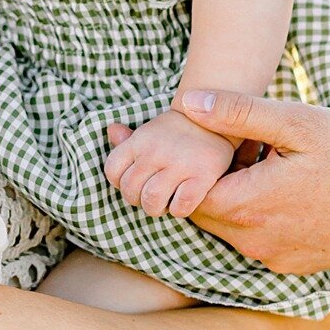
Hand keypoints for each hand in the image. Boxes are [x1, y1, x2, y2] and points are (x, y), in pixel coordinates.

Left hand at [103, 110, 235, 220]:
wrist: (218, 119)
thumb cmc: (178, 132)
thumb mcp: (151, 129)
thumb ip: (129, 138)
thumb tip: (112, 131)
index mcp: (140, 140)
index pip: (113, 171)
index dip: (120, 182)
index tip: (136, 181)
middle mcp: (155, 152)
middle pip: (130, 190)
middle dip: (138, 200)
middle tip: (153, 195)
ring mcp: (179, 164)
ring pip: (151, 200)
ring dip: (157, 208)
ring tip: (166, 201)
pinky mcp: (202, 176)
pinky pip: (181, 205)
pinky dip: (179, 209)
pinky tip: (184, 201)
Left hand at [177, 90, 329, 268]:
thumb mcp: (299, 122)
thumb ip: (238, 112)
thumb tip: (186, 103)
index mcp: (250, 207)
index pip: (188, 190)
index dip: (190, 162)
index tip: (210, 138)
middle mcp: (257, 244)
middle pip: (205, 211)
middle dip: (211, 179)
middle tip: (239, 145)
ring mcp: (277, 259)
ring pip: (231, 227)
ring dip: (236, 196)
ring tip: (266, 161)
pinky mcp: (297, 265)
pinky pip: (259, 240)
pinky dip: (259, 215)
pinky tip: (287, 186)